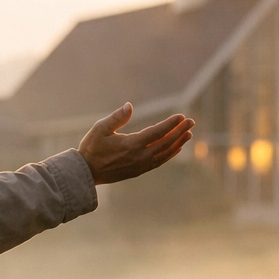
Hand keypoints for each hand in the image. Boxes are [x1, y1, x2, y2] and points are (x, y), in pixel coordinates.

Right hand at [78, 103, 193, 184]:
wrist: (86, 173)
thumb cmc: (91, 148)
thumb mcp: (100, 129)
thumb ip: (116, 118)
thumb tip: (129, 106)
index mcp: (132, 145)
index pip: (157, 132)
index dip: (170, 124)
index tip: (182, 116)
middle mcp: (140, 156)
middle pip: (166, 143)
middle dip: (180, 131)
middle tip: (191, 121)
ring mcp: (141, 165)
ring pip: (165, 153)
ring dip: (178, 143)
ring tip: (189, 134)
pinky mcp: (139, 171)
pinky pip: (159, 161)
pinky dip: (170, 154)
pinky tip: (176, 148)